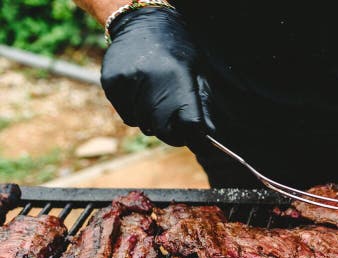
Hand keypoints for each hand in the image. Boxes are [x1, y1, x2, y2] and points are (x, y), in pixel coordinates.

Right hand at [101, 8, 213, 146]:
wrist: (143, 23)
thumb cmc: (178, 51)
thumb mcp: (198, 72)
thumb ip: (203, 106)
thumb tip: (210, 139)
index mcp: (178, 77)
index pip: (188, 124)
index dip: (190, 135)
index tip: (189, 134)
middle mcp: (151, 79)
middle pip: (162, 129)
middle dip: (170, 131)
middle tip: (172, 118)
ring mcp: (128, 81)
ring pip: (143, 125)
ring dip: (151, 120)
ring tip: (154, 96)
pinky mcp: (112, 83)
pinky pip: (127, 116)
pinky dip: (135, 112)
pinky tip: (139, 92)